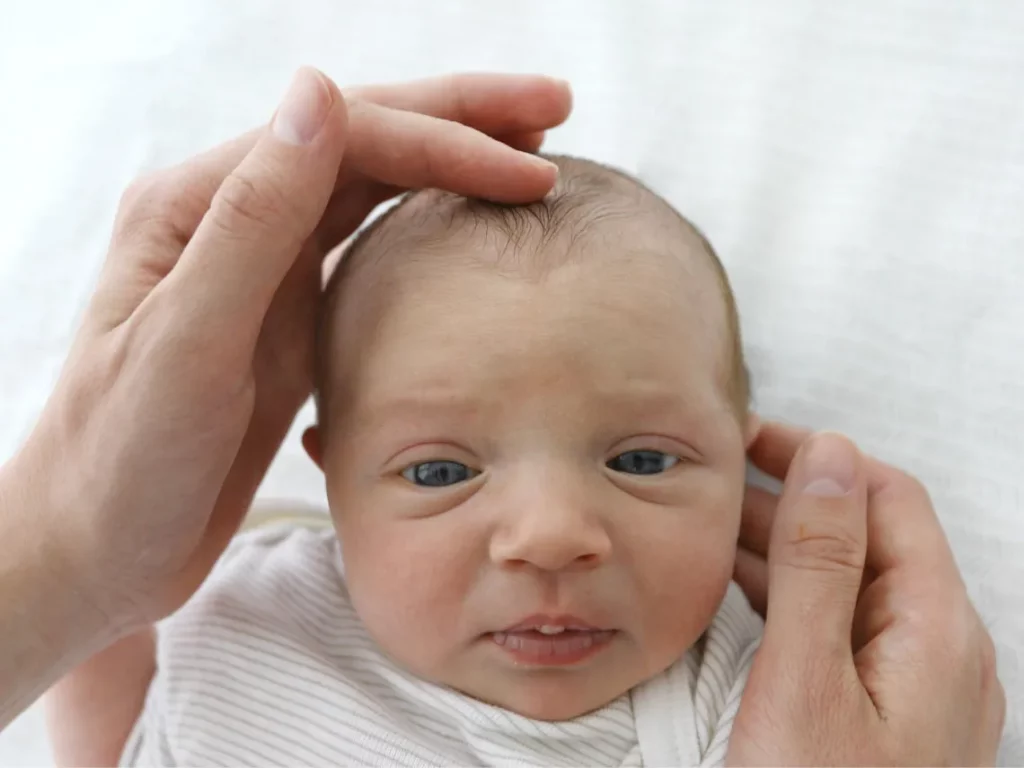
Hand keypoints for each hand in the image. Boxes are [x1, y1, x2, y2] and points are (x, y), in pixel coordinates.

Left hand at [12, 67, 571, 632]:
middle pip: (367, 139)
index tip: (534, 170)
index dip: (447, 141)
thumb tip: (319, 91)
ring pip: (375, 188)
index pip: (347, 136)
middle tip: (553, 106)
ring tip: (529, 153)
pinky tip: (468, 225)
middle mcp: (234, 219)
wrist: (99, 548)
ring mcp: (264, 268)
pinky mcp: (287, 317)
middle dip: (465, 118)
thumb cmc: (123, 459)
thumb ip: (253, 220)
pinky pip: (368, 248)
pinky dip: (427, 224)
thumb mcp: (186, 342)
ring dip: (452, 161)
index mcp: (198, 204)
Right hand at [729, 422, 1004, 765]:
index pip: (887, 496)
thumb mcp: (806, 682)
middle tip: (707, 484)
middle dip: (789, 499)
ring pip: (850, 585)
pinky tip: (738, 597)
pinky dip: (789, 600)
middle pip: (869, 538)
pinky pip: (841, 630)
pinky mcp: (889, 718)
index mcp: (937, 630)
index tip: (742, 439)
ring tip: (707, 532)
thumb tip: (830, 454)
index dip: (816, 454)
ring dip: (782, 549)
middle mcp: (942, 651)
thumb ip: (819, 566)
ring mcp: (919, 689)